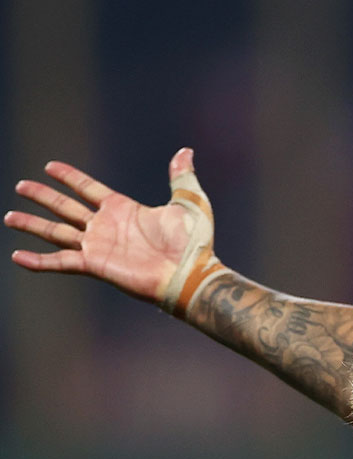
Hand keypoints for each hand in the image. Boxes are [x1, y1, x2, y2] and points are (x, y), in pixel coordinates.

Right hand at [6, 148, 205, 303]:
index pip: (88, 188)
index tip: (50, 166)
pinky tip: (18, 256)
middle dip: (44, 197)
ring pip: (56, 231)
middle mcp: (106, 226)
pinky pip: (60, 261)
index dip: (70, 177)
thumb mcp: (190, 203)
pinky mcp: (95, 265)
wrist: (190, 274)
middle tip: (22, 186)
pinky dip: (38, 261)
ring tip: (9, 217)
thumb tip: (186, 150)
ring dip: (32, 224)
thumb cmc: (193, 243)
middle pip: (66, 207)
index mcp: (123, 209)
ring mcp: (98, 246)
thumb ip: (181, 176)